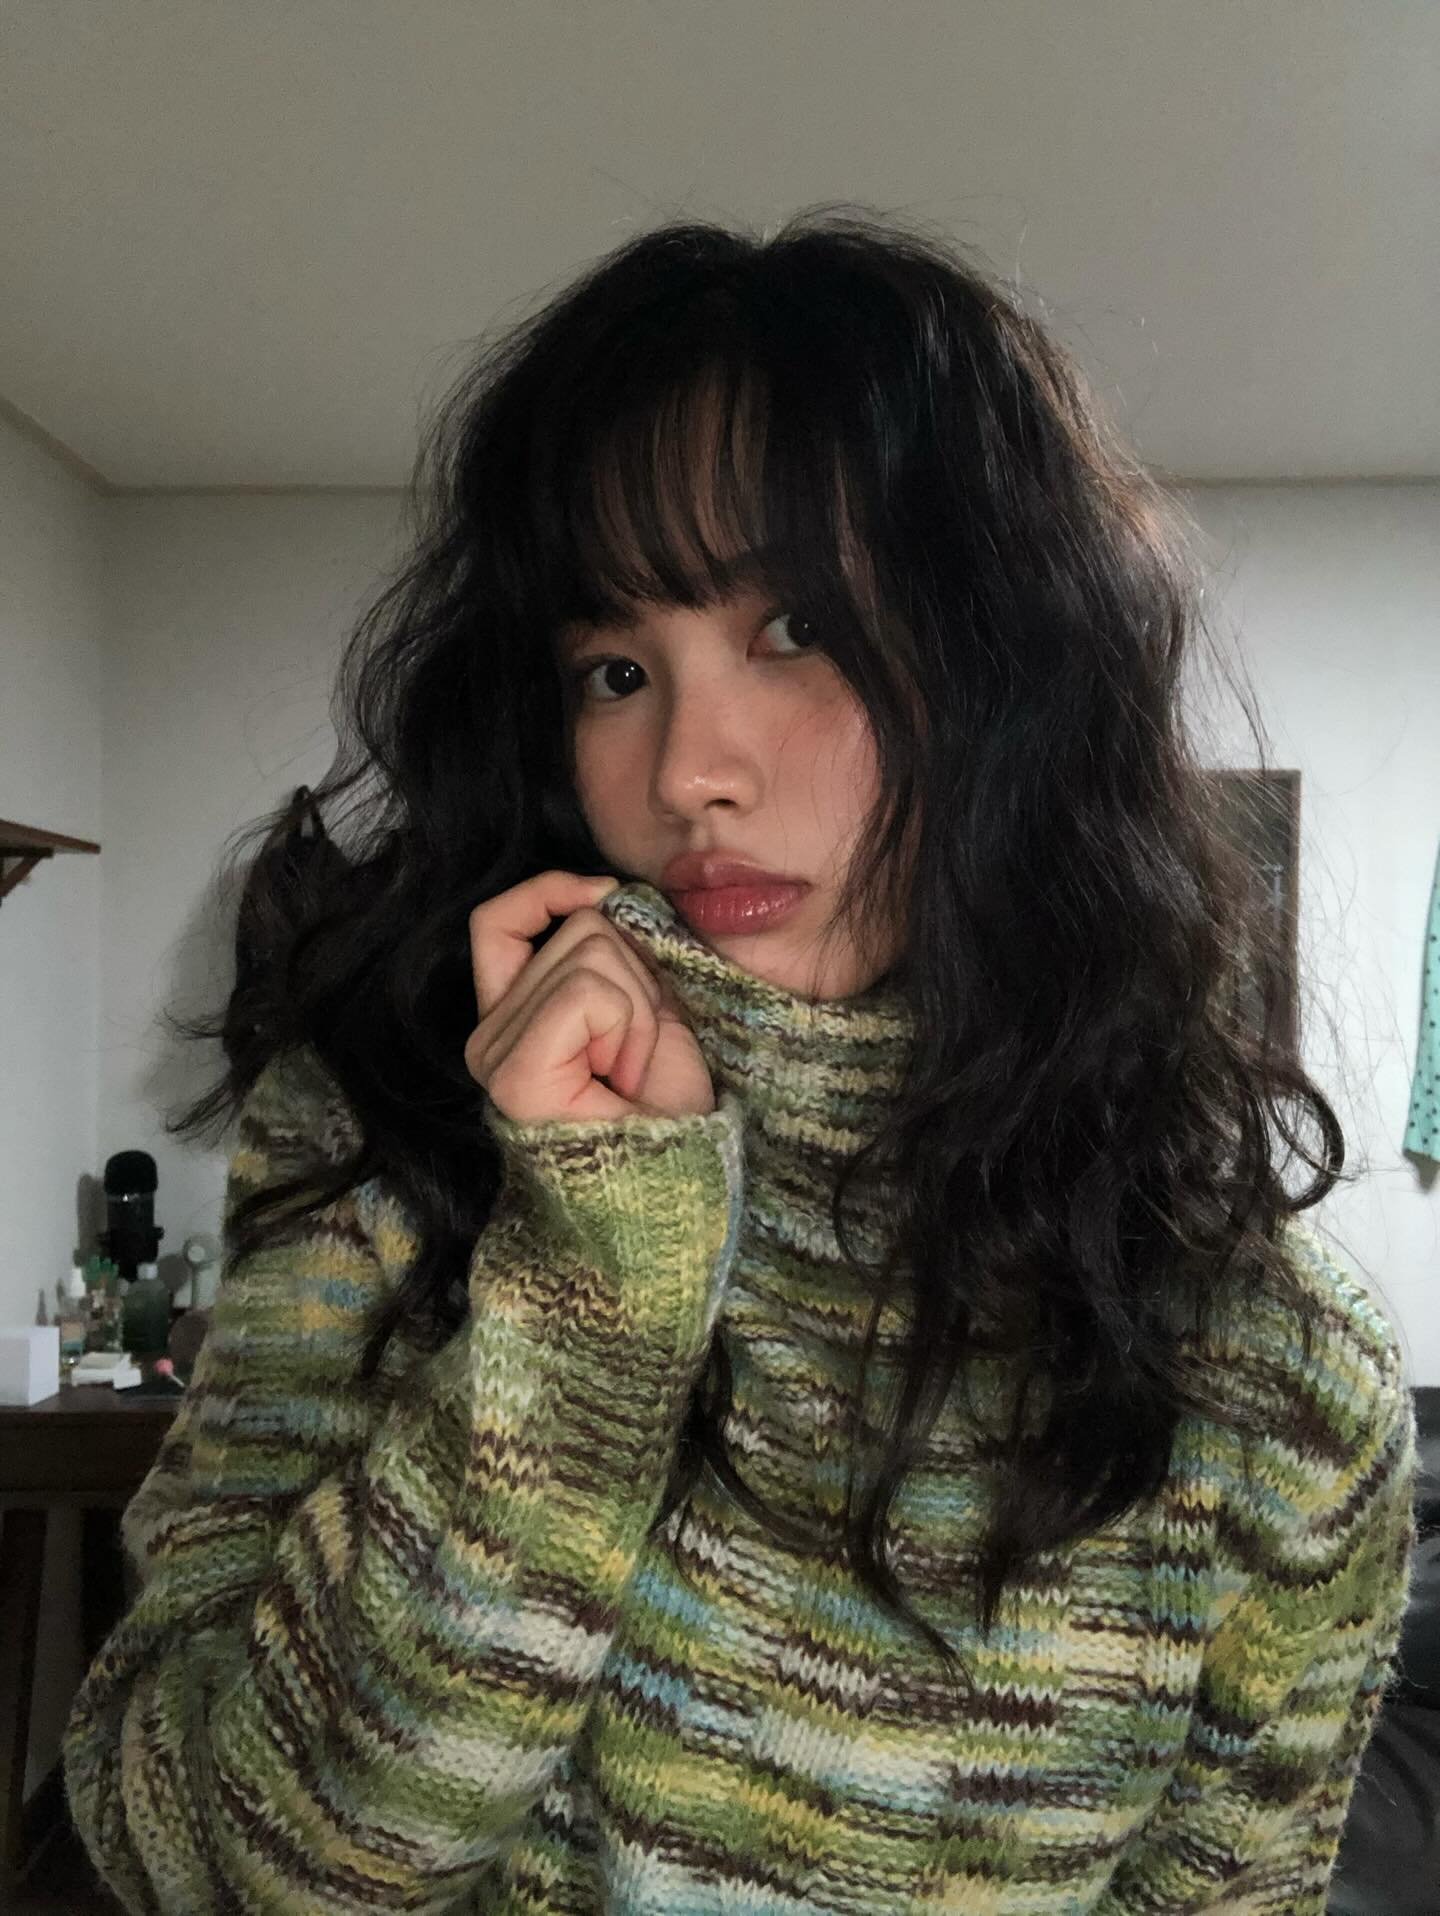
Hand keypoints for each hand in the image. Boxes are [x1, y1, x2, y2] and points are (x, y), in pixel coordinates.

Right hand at [463, 870, 714, 1124]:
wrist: (672, 1191)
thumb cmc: (664, 1113)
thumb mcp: (647, 1014)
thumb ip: (615, 957)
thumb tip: (609, 897)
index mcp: (508, 1020)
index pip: (497, 921)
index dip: (550, 890)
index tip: (607, 891)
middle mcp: (486, 1036)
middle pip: (577, 930)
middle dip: (637, 978)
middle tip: (639, 1054)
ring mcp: (493, 1054)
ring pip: (590, 951)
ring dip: (640, 1007)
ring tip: (633, 1070)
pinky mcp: (513, 1071)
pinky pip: (585, 991)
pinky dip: (629, 1024)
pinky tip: (625, 1075)